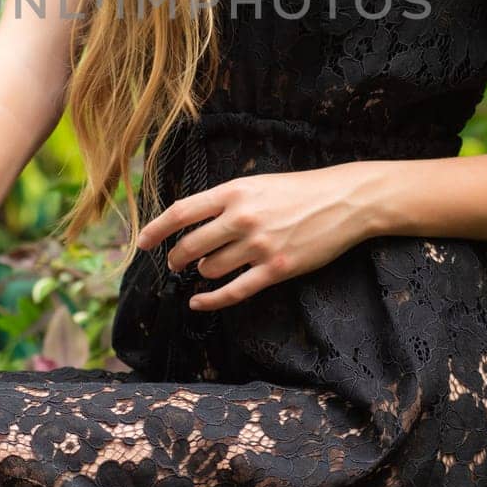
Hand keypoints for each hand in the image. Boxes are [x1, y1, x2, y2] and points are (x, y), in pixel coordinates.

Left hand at [133, 165, 368, 310]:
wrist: (344, 201)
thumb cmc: (299, 190)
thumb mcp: (256, 184)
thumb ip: (224, 202)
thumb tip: (191, 223)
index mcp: (234, 192)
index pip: (181, 212)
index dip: (156, 229)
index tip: (141, 243)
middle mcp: (242, 218)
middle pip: (190, 245)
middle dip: (177, 258)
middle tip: (176, 262)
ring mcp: (259, 245)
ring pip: (210, 268)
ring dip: (203, 271)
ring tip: (208, 267)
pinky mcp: (276, 269)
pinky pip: (233, 291)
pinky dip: (211, 300)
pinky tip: (199, 302)